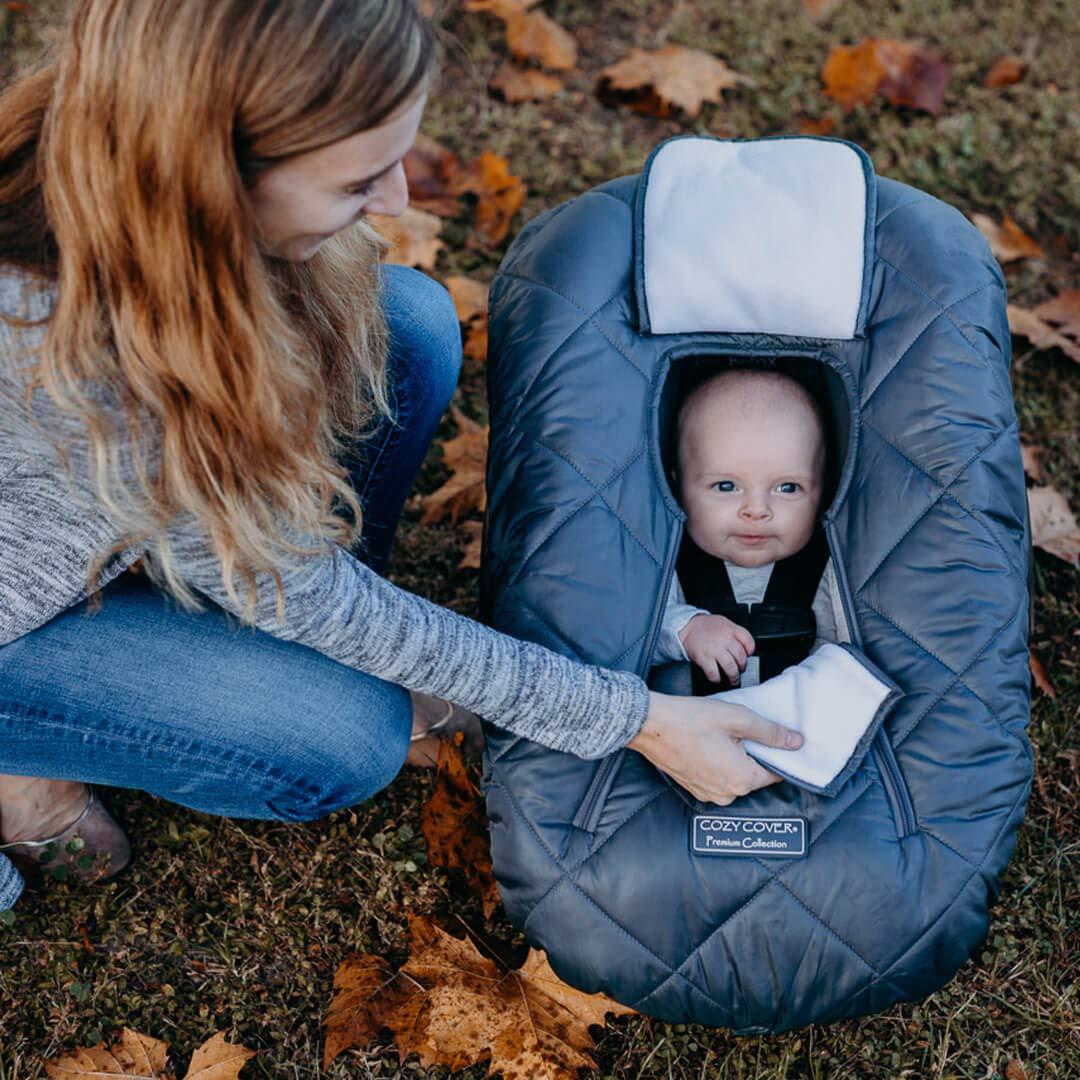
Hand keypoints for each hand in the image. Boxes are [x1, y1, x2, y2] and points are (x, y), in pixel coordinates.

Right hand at [627, 691, 801, 804]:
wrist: (649, 725)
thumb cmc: (691, 719)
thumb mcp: (738, 718)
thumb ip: (771, 732)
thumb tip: (796, 742)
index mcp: (742, 780)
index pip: (775, 774)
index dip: (776, 753)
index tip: (770, 737)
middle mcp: (726, 794)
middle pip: (754, 775)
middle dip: (753, 754)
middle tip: (741, 730)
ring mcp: (708, 793)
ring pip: (734, 776)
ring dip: (734, 758)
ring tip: (721, 734)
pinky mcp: (693, 787)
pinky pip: (716, 778)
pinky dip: (717, 763)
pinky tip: (708, 743)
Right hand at [679, 613, 754, 685]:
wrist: (688, 625)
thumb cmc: (707, 626)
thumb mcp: (725, 623)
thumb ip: (736, 634)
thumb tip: (745, 649)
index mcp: (731, 630)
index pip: (749, 642)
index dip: (750, 651)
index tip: (748, 655)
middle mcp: (725, 640)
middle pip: (741, 658)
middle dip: (742, 667)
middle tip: (740, 670)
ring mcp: (714, 650)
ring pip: (730, 668)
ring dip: (733, 677)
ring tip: (733, 680)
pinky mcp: (703, 658)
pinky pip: (713, 673)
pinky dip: (717, 679)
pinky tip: (717, 678)